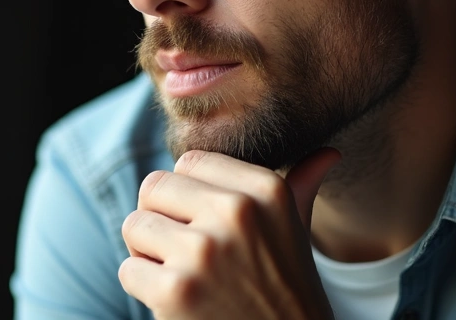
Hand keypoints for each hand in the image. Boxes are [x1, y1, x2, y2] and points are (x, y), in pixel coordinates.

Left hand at [118, 148, 341, 319]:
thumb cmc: (284, 290)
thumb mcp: (295, 233)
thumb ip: (301, 187)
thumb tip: (327, 153)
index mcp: (266, 190)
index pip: (188, 162)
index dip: (186, 196)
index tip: (207, 227)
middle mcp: (238, 212)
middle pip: (153, 187)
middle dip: (160, 220)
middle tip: (188, 253)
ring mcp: (205, 251)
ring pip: (134, 226)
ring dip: (148, 255)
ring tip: (184, 275)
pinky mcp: (176, 290)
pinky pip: (128, 270)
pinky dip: (144, 289)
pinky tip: (178, 302)